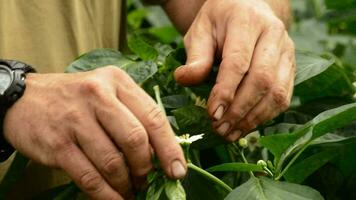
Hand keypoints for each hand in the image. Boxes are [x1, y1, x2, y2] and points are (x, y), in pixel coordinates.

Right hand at [3, 66, 185, 198]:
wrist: (24, 98)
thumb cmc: (75, 98)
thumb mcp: (107, 93)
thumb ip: (133, 116)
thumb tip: (160, 153)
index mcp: (117, 82)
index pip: (153, 117)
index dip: (170, 148)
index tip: (178, 170)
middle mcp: (97, 95)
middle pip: (135, 139)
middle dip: (145, 167)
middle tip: (145, 179)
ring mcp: (75, 119)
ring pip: (113, 162)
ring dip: (126, 183)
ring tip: (129, 189)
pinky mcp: (57, 144)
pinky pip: (89, 176)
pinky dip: (106, 194)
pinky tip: (114, 199)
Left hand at [174, 0, 294, 140]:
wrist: (246, 10)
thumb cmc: (219, 22)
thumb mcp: (200, 31)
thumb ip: (195, 56)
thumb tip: (183, 79)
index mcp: (247, 20)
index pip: (238, 62)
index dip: (226, 91)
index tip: (212, 114)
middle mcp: (273, 33)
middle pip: (262, 80)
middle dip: (240, 110)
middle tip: (219, 128)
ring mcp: (287, 51)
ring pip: (277, 92)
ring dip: (253, 118)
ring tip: (230, 133)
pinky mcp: (291, 66)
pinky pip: (284, 97)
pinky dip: (265, 116)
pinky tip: (245, 126)